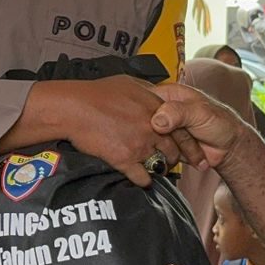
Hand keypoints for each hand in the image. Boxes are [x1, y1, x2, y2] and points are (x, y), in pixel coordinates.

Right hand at [49, 76, 191, 185]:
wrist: (74, 108)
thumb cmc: (97, 92)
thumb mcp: (129, 82)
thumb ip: (148, 91)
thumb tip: (156, 94)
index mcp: (155, 108)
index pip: (182, 129)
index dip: (188, 143)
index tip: (189, 151)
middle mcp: (152, 127)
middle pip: (174, 150)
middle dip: (175, 159)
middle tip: (171, 163)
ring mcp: (140, 145)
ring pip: (160, 165)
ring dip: (159, 170)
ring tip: (156, 171)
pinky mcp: (125, 159)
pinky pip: (142, 178)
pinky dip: (143, 181)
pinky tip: (142, 181)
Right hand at [150, 84, 260, 170]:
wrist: (229, 147)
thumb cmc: (220, 123)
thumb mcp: (199, 111)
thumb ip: (178, 112)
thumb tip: (157, 120)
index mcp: (169, 94)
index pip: (145, 98)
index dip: (143, 110)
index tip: (152, 122)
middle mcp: (163, 110)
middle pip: (144, 122)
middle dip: (158, 133)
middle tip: (175, 134)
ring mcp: (164, 129)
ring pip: (150, 139)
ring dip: (164, 146)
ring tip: (184, 143)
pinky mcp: (165, 145)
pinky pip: (157, 152)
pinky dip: (166, 155)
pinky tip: (180, 153)